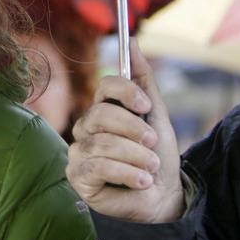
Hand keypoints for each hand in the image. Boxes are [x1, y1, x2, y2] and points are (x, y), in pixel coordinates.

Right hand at [66, 41, 184, 223]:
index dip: (127, 92)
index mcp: (104, 110)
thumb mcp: (156, 116)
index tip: (147, 106)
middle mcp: (86, 128)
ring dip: (136, 157)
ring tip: (150, 168)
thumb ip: (143, 80)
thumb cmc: (157, 157)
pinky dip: (127, 174)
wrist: (162, 198)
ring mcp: (78, 152)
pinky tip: (140, 182)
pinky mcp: (77, 177)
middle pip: (102, 114)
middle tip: (153, 145)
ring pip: (103, 143)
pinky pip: (98, 166)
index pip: (105, 86)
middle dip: (134, 130)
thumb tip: (133, 40)